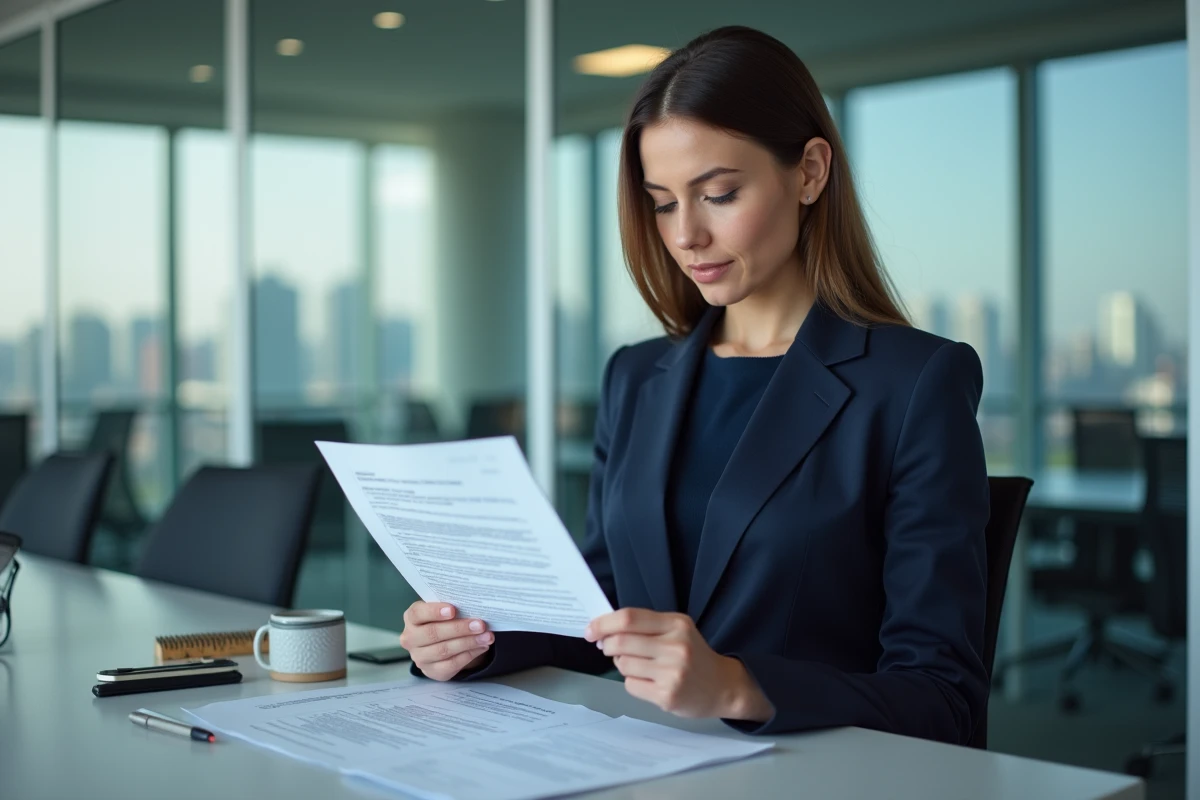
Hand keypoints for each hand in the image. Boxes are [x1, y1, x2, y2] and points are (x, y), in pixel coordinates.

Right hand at [399, 602, 493, 680]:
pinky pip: (452, 664)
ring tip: (487, 636)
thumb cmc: (441, 621)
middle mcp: (411, 638)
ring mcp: (420, 657)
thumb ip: (451, 608)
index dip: (434, 612)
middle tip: (480, 625)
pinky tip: (482, 647)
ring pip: (444, 650)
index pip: (417, 614)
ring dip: (469, 642)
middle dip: (459, 629)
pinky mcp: (432, 671)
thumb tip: (474, 607)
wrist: (438, 645)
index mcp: (411, 618)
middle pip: (433, 633)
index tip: (453, 610)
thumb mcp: (441, 611)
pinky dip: (470, 654)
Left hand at [585, 608, 772, 721]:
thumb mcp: (677, 630)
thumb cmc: (693, 655)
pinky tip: (650, 682)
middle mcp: (675, 647)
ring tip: (640, 666)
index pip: (629, 618)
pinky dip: (633, 682)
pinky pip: (631, 685)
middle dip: (607, 645)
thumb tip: (604, 632)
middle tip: (608, 648)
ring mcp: (672, 673)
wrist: (723, 686)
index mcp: (676, 624)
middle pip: (621, 642)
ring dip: (622, 665)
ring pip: (623, 665)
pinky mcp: (667, 696)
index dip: (603, 623)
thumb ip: (645, 627)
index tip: (590, 630)